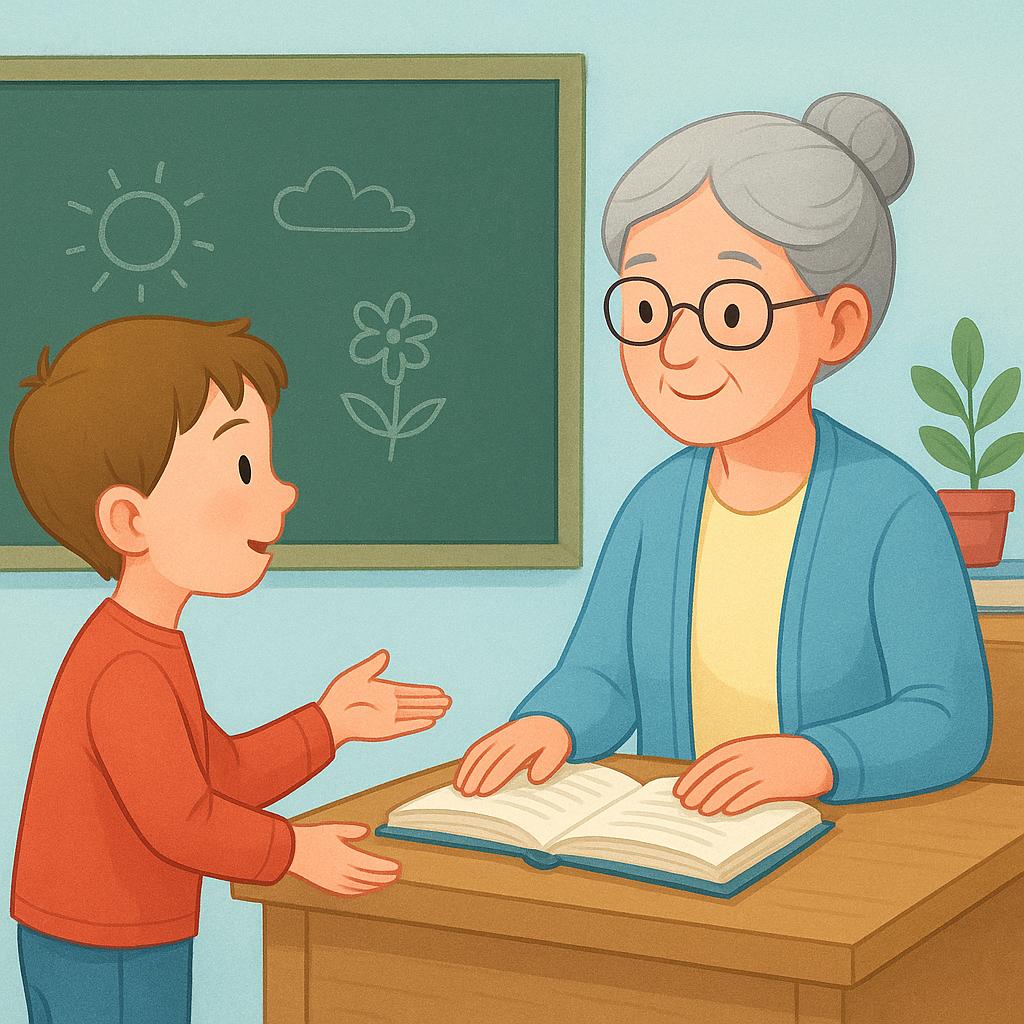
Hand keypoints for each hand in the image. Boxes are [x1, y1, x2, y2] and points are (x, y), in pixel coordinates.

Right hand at [287, 822, 399, 897]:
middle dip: (384, 877)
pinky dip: (360, 891)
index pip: (371, 865)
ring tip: (384, 882)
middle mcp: (342, 871)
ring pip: (360, 886)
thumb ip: (352, 830)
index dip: (385, 868)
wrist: (290, 852)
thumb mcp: (333, 828)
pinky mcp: (327, 886)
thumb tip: (367, 831)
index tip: (397, 867)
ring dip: (374, 885)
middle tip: (395, 876)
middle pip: (368, 878)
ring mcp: (334, 881)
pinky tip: (365, 888)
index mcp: (345, 856)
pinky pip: (348, 892)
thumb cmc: (311, 837)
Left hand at [318, 650, 450, 745]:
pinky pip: (406, 726)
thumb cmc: (340, 696)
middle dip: (433, 702)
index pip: (410, 692)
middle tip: (449, 701)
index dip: (425, 691)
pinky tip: (431, 722)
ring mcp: (389, 718)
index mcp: (384, 692)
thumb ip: (373, 665)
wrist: (331, 717)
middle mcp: (389, 706)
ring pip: (415, 714)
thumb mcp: (357, 675)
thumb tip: (386, 653)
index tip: (439, 690)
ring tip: (445, 710)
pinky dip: (418, 723)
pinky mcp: (386, 730)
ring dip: (430, 712)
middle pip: (417, 703)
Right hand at [454, 716, 571, 795]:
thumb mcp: (559, 751)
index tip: (483, 792)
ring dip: (468, 769)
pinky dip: (467, 761)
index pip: (507, 762)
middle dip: (477, 776)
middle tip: (467, 794)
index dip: (494, 777)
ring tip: (460, 788)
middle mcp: (510, 737)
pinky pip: (478, 747)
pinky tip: (461, 775)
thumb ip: (548, 764)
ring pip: (480, 752)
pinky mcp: (494, 736)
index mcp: (527, 742)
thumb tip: (533, 778)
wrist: (547, 719)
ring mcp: (500, 735)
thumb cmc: (552, 742)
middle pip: (490, 758)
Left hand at [673, 735, 832, 815]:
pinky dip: (740, 802)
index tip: (679, 789)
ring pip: (733, 785)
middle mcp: (751, 755)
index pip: (710, 761)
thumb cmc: (781, 758)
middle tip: (685, 805)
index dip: (692, 776)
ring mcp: (765, 768)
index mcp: (743, 745)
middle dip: (699, 790)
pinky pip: (755, 793)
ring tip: (702, 812)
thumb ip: (736, 764)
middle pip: (718, 774)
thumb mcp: (757, 753)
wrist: (817, 755)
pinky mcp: (779, 782)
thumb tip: (707, 787)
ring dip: (715, 799)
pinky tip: (727, 812)